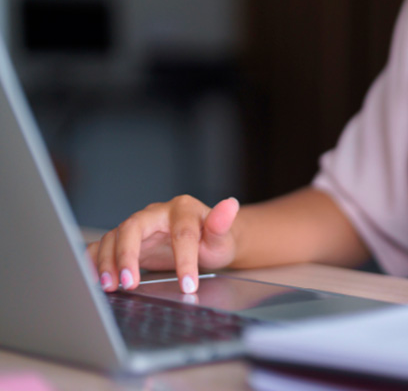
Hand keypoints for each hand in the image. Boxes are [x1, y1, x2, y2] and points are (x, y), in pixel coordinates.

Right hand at [85, 196, 239, 293]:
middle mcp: (155, 213)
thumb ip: (222, 224)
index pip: (181, 233)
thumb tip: (230, 205)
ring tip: (111, 287)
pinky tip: (93, 279)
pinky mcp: (125, 241)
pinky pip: (102, 246)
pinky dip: (94, 260)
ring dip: (108, 262)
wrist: (205, 242)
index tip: (188, 285)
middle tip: (130, 283)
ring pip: (114, 237)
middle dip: (128, 255)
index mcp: (182, 209)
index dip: (184, 260)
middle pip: (133, 227)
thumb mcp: (223, 236)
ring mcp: (137, 226)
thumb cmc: (214, 240)